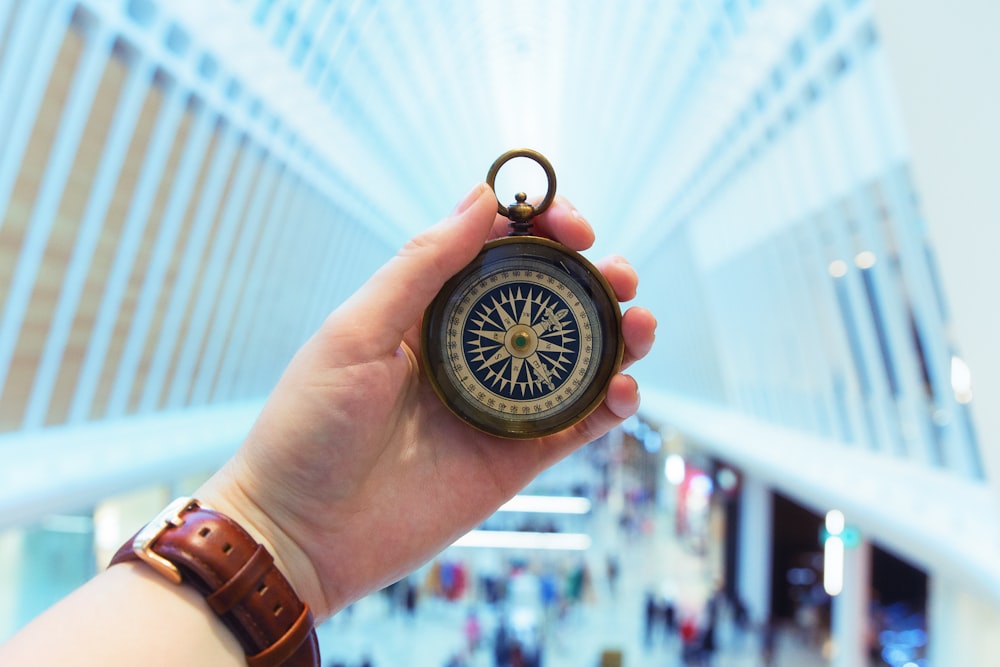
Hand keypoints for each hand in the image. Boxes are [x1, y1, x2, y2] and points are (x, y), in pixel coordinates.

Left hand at [198, 183, 656, 618]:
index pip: (501, 248)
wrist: (299, 536)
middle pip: (553, 298)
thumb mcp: (356, 333)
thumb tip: (483, 196)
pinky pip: (579, 423)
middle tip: (617, 277)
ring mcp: (499, 402)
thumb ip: (422, 266)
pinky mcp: (517, 456)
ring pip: (578, 356)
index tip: (572, 225)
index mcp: (430, 308)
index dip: (544, 226)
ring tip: (638, 324)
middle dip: (595, 277)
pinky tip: (624, 389)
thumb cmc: (309, 427)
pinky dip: (613, 403)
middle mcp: (472, 348)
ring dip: (619, 333)